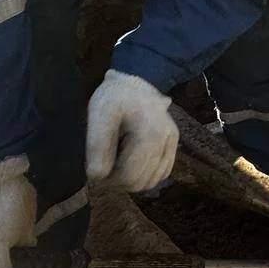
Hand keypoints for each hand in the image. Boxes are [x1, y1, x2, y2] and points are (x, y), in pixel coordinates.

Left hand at [85, 70, 177, 191]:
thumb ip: (97, 146)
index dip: (108, 180)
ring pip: (151, 182)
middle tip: (103, 167)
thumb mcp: (98, 115)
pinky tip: (130, 162)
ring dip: (130, 181)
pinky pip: (160, 175)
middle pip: (140, 182)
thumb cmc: (114, 98)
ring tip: (115, 163)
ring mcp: (173, 144)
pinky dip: (143, 175)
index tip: (95, 170)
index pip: (128, 176)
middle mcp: (168, 140)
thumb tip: (97, 177)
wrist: (134, 84)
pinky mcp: (174, 147)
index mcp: (150, 132)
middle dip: (118, 182)